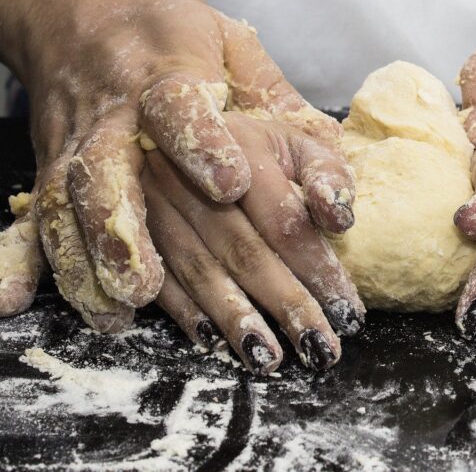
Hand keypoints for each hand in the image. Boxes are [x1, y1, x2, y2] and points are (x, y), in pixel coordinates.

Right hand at [0, 0, 344, 331]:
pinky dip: (92, 283)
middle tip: (295, 320)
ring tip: (216, 334)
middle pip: (162, 194)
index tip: (232, 184)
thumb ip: (296, 126)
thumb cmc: (178, 46)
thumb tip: (338, 211)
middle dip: (232, 264)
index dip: (206, 146)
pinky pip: (66, 239)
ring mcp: (83, 159)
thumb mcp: (242, 56)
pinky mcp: (57, 188)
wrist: (79, 30)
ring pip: (108, 224)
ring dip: (155, 282)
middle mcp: (121, 123)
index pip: (183, 111)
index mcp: (170, 78)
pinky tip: (122, 320)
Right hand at [144, 112, 362, 372]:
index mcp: (241, 145)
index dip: (317, 267)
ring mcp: (150, 202)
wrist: (166, 118)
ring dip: (234, 319)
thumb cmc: (251, 141)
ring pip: (197, 269)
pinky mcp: (127, 227)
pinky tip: (212, 342)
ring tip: (269, 359)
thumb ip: (326, 173)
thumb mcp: (294, 139)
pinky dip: (185, 313)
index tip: (348, 310)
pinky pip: (156, 277)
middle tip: (320, 348)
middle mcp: (189, 172)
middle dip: (285, 303)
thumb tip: (342, 220)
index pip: (284, 219)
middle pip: (244, 249)